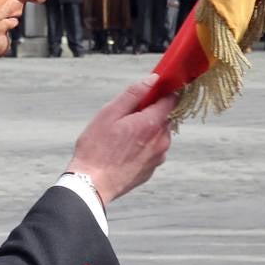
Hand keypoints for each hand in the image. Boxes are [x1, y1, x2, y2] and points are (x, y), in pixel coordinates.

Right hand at [66, 74, 176, 203]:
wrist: (92, 185)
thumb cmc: (97, 148)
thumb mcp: (110, 113)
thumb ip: (134, 94)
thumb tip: (153, 79)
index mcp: (152, 124)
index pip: (171, 100)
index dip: (162, 92)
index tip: (150, 91)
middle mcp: (161, 141)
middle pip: (164, 118)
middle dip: (149, 113)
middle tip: (125, 118)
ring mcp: (158, 157)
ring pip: (158, 135)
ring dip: (146, 131)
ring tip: (121, 138)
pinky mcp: (151, 170)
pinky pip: (152, 151)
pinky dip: (142, 147)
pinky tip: (123, 151)